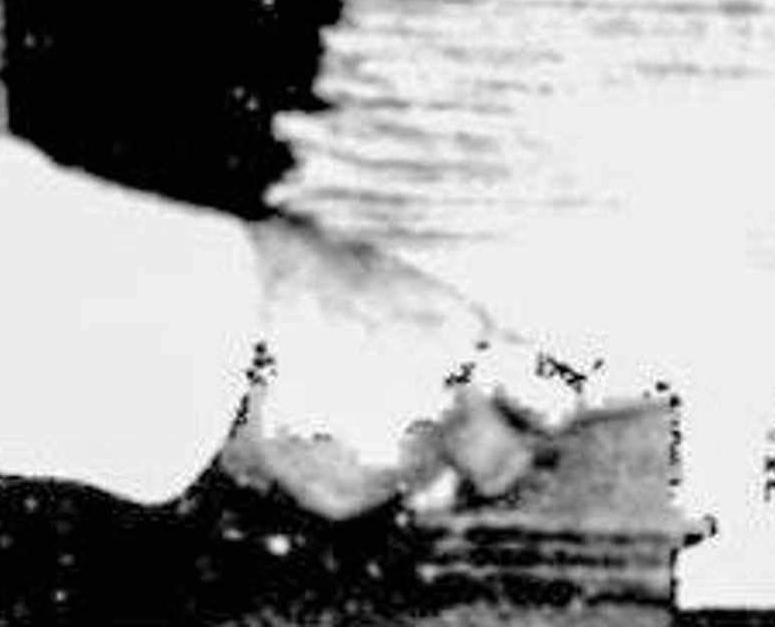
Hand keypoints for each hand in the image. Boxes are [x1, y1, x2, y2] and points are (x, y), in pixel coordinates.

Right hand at [217, 220, 581, 521]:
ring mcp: (403, 456)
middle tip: (471, 449)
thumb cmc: (296, 275)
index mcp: (466, 338)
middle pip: (509, 465)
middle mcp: (449, 404)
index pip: (546, 392)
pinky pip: (366, 499)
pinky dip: (347, 477)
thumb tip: (463, 350)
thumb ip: (437, 324)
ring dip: (421, 476)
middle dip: (494, 460)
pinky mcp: (351, 496)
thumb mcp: (390, 279)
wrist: (228, 319)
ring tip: (377, 441)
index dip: (542, 404)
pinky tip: (312, 437)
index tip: (537, 409)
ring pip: (436, 490)